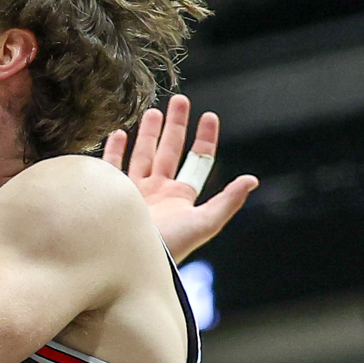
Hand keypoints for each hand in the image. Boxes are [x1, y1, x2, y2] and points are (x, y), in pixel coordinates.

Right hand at [101, 97, 257, 262]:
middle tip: (180, 100)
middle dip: (176, 125)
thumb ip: (228, 201)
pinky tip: (118, 133)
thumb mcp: (204, 223)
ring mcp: (134, 192)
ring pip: (143, 155)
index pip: (197, 161)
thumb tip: (252, 180)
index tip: (209, 116)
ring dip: (149, 133)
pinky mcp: (111, 194)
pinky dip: (115, 150)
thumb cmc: (170, 247)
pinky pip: (112, 167)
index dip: (205, 138)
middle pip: (170, 151)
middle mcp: (158, 192)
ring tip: (153, 111)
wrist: (130, 262)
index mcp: (180, 196)